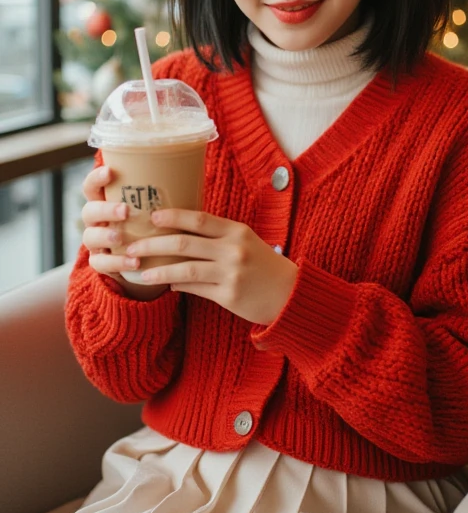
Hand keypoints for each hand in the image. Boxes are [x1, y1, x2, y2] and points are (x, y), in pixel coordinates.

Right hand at [80, 165, 167, 300]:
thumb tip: (191, 174)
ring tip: (121, 237)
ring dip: (106, 236)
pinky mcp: (101, 262)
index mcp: (105, 201)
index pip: (92, 186)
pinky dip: (117, 262)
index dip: (96, 178)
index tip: (110, 171)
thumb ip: (159, 196)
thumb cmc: (151, 225)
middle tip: (125, 210)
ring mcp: (96, 243)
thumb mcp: (151, 209)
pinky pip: (101, 263)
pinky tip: (134, 261)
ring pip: (90, 237)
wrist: (147, 260)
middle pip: (89, 211)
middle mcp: (96, 220)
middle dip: (105, 209)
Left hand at [125, 209, 298, 325]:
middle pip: (184, 244)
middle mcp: (233, 250)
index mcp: (237, 231)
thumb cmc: (263, 264)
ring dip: (159, 270)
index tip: (151, 216)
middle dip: (153, 245)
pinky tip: (167, 284)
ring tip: (141, 272)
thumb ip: (217, 235)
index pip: (199, 219)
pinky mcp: (229, 296)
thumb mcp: (245, 241)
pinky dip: (178, 285)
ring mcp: (231, 274)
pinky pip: (195, 289)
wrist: (290, 294)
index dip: (173, 216)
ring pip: (185, 270)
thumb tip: (178, 233)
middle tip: (133, 247)